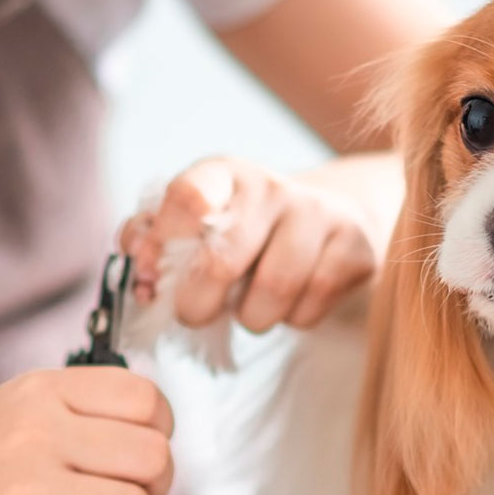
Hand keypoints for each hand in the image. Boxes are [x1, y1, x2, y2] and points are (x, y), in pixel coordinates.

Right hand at [0, 367, 174, 494]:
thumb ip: (78, 409)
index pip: (144, 398)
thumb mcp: (12, 410)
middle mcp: (36, 432)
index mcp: (41, 392)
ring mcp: (26, 490)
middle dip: (160, 487)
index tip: (139, 457)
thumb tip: (157, 432)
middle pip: (153, 455)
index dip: (161, 432)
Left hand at [120, 157, 376, 331]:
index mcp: (224, 174)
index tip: (151, 277)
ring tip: (252, 308)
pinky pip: (310, 307)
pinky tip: (292, 303)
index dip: (163, 244)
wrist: (330, 221)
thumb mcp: (198, 226)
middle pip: (223, 259)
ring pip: (273, 290)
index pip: (187, 196)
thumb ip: (154, 241)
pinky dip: (293, 320)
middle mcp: (272, 186)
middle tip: (195, 313)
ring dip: (252, 317)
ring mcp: (319, 214)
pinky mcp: (355, 248)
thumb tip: (137, 264)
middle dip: (197, 304)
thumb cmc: (247, 232)